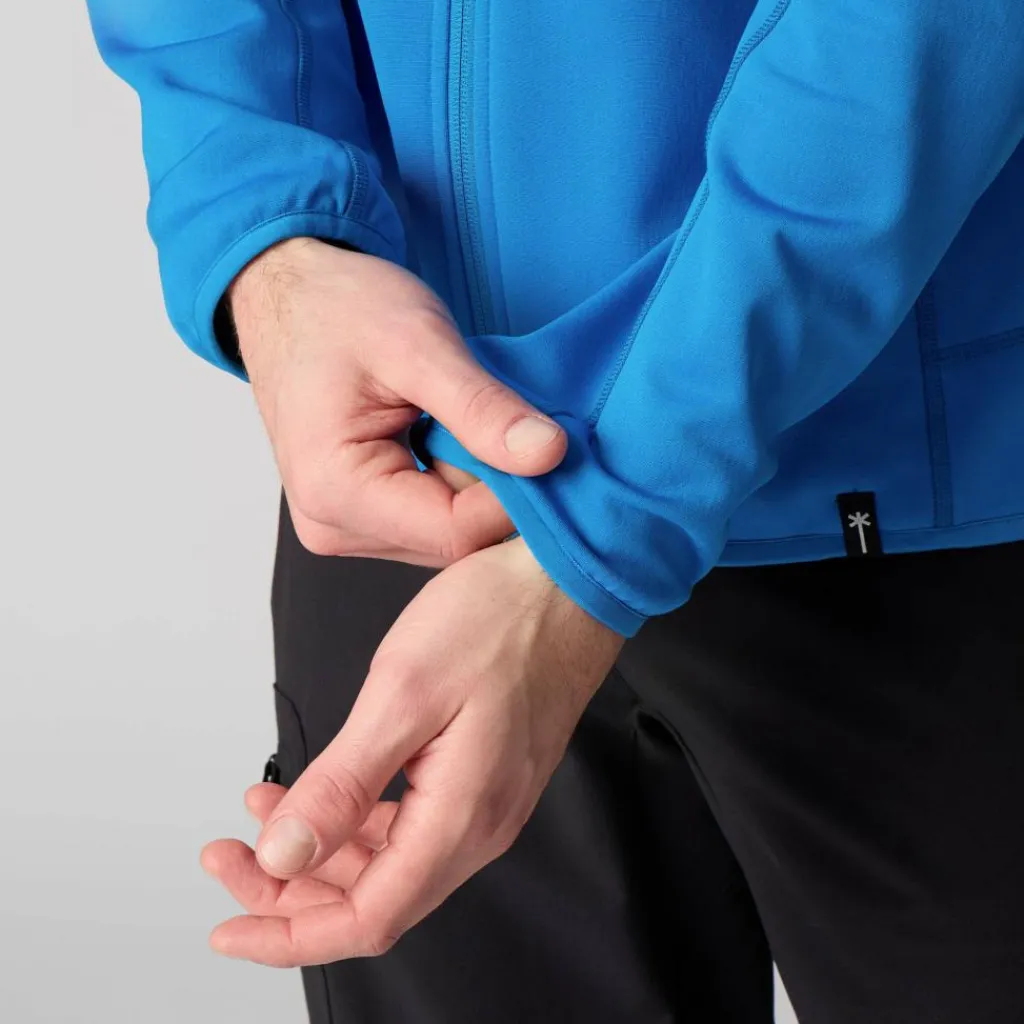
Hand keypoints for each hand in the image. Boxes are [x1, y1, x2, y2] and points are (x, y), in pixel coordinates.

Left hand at [200, 539, 623, 965]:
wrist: (569, 582)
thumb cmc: (502, 621)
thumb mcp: (404, 693)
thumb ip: (344, 785)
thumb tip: (286, 855)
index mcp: (460, 817)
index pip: (368, 918)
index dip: (291, 935)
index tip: (232, 926)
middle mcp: (479, 826)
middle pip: (374, 897)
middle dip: (291, 888)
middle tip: (231, 854)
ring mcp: (485, 802)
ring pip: (388, 862)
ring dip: (320, 851)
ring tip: (264, 809)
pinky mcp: (482, 775)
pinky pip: (411, 825)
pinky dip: (356, 820)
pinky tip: (326, 790)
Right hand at [231, 238, 564, 565]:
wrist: (289, 294)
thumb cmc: (338, 309)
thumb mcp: (419, 345)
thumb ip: (482, 407)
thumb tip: (549, 455)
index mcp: (336, 491)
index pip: (458, 533)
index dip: (515, 496)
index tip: (548, 444)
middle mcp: (332, 525)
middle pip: (454, 541)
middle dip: (497, 488)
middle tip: (513, 424)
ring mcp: (343, 525)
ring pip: (448, 534)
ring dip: (477, 484)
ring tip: (474, 423)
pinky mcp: (357, 515)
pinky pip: (430, 518)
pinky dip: (457, 480)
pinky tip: (452, 436)